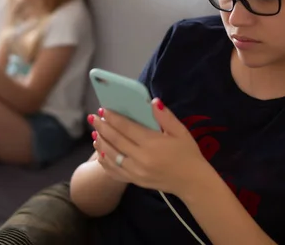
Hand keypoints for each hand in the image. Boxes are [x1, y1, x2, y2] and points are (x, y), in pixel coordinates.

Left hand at [89, 99, 209, 196]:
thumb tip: (153, 101)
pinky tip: (100, 153)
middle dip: (102, 127)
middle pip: (115, 140)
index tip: (103, 109)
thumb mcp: (180, 132)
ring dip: (101, 143)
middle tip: (92, 117)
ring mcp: (136, 172)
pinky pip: (114, 171)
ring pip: (111, 156)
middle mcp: (141, 158)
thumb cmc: (188, 154)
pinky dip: (105, 161)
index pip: (126, 127)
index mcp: (152, 144)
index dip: (113, 118)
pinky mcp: (135, 181)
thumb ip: (165, 116)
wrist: (192, 182)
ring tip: (95, 132)